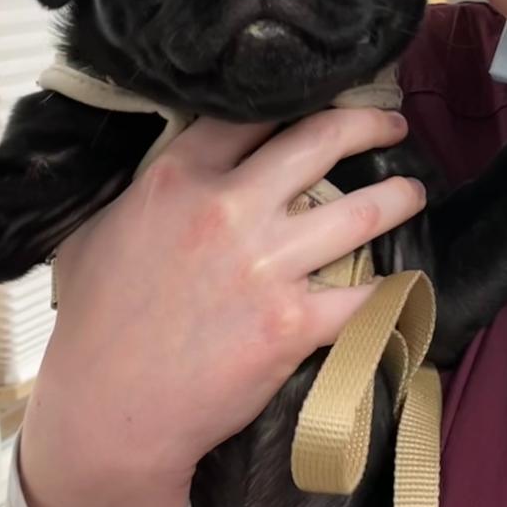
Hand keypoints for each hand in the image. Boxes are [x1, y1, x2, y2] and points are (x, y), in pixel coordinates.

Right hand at [19, 106, 422, 506]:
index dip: (294, 100)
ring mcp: (267, 266)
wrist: (111, 409)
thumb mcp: (96, 231)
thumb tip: (164, 173)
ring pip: (361, 211)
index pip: (252, 114)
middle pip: (320, 141)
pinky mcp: (294, 323)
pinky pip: (368, 298)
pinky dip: (397, 292)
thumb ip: (140, 191)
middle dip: (368, 124)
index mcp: (179, 178)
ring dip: (398, 197)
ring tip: (412, 192)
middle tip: (391, 124)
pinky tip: (410, 284)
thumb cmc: (95, 325)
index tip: (320, 97)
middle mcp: (229, 210)